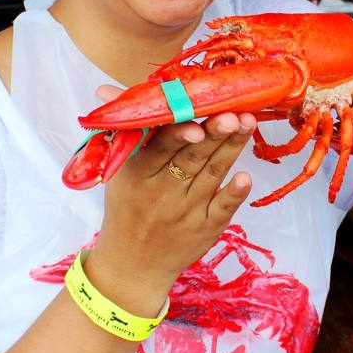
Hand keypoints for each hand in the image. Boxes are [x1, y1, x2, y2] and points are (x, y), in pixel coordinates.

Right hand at [87, 89, 255, 311]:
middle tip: (235, 114)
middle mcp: (163, 193)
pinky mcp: (205, 229)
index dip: (179, 134)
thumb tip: (105, 86)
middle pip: (193, 157)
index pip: (161, 148)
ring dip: (232, 149)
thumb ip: (125, 128)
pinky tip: (247, 177)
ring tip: (247, 124)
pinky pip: (222, 209)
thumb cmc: (127, 207)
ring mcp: (186, 212)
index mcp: (138, 174)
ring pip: (213, 174)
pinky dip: (234, 194)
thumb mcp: (118, 169)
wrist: (131, 266)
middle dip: (215, 134)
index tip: (196, 122)